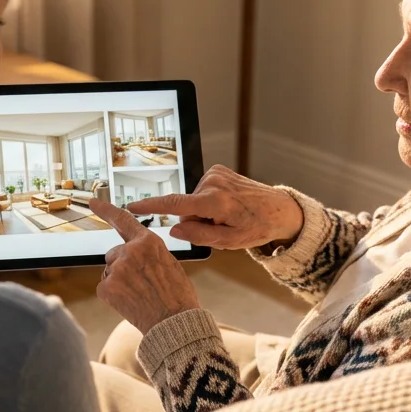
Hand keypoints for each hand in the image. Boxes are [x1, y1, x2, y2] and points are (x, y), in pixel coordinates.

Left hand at [89, 199, 199, 333]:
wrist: (173, 324)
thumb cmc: (176, 296)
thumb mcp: (169, 263)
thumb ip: (149, 252)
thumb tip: (134, 253)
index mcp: (148, 242)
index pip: (123, 220)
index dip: (106, 210)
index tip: (93, 201)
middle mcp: (129, 251)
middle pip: (115, 253)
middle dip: (123, 264)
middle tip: (142, 282)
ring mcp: (115, 269)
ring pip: (110, 270)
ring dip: (119, 279)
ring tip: (139, 294)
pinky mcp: (105, 287)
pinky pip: (104, 286)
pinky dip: (113, 294)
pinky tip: (129, 302)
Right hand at [126, 164, 303, 250]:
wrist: (278, 208)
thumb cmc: (256, 227)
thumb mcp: (229, 241)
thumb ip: (199, 236)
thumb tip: (174, 229)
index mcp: (215, 203)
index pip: (175, 205)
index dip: (151, 206)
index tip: (132, 206)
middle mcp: (213, 184)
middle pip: (186, 209)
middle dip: (196, 221)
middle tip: (221, 227)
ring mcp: (216, 174)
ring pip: (193, 201)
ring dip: (204, 212)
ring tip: (227, 217)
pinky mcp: (218, 169)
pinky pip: (201, 191)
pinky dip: (209, 201)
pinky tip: (227, 206)